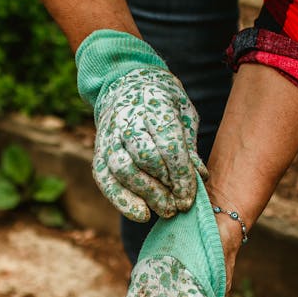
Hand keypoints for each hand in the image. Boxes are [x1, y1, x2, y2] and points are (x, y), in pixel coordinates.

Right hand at [93, 68, 206, 221]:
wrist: (127, 82)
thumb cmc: (163, 102)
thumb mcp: (184, 113)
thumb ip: (188, 144)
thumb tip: (199, 177)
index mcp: (154, 104)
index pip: (167, 144)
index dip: (180, 174)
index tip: (189, 196)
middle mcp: (127, 119)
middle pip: (144, 159)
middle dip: (164, 187)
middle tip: (179, 205)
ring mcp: (109, 135)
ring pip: (122, 170)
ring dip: (145, 195)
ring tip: (165, 210)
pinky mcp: (98, 150)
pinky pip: (104, 179)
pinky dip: (121, 200)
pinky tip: (141, 213)